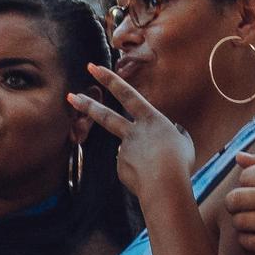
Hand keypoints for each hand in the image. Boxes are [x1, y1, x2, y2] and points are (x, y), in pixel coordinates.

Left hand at [67, 63, 192, 198]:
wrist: (165, 186)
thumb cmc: (179, 163)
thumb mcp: (184, 143)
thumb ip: (175, 134)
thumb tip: (173, 134)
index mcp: (151, 120)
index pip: (127, 94)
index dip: (109, 80)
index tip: (93, 68)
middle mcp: (134, 132)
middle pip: (106, 117)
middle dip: (88, 105)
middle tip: (71, 96)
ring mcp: (124, 150)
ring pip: (133, 153)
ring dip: (144, 162)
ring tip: (160, 171)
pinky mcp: (121, 168)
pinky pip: (133, 170)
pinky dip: (142, 175)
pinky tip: (151, 180)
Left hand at [224, 151, 254, 254]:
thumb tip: (237, 157)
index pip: (244, 177)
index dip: (245, 183)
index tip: (252, 188)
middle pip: (236, 200)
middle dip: (234, 202)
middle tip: (240, 205)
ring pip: (241, 222)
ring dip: (240, 221)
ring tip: (249, 220)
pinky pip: (252, 243)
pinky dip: (247, 240)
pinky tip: (254, 235)